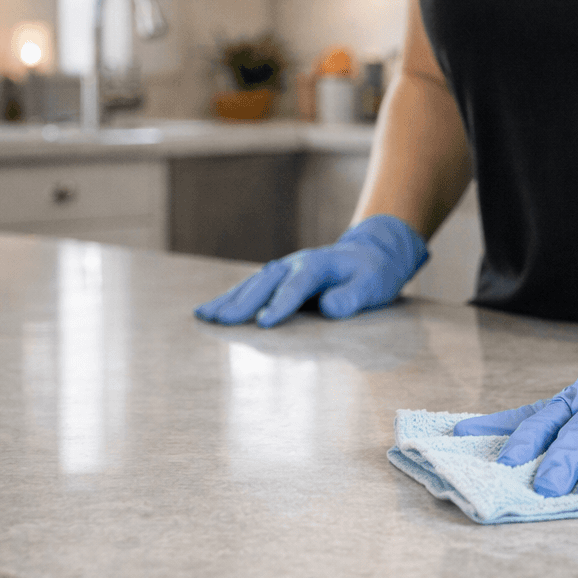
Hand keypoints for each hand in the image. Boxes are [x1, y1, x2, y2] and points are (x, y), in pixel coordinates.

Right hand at [193, 214, 428, 326]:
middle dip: (244, 302)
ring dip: (229, 300)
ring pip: (252, 284)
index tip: (265, 323)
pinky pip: (250, 288)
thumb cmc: (371, 274)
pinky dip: (229, 299)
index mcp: (319, 265)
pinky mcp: (278, 279)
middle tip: (222, 321)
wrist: (370, 255)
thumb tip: (329, 307)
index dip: (281, 304)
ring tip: (204, 317)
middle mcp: (295, 264)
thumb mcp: (372, 285)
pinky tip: (208, 311)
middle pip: (266, 283)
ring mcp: (284, 270)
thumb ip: (353, 296)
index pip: (297, 286)